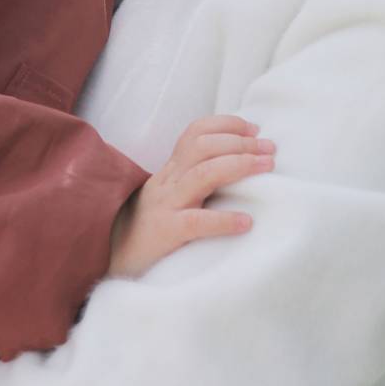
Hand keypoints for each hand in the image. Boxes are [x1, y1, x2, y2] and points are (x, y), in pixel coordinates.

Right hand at [108, 114, 274, 278]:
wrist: (114, 261)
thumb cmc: (152, 228)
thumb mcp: (171, 195)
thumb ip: (196, 178)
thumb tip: (240, 165)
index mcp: (171, 170)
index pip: (195, 133)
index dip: (226, 124)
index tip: (255, 128)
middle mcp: (168, 182)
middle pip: (202, 147)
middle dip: (239, 142)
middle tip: (270, 149)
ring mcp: (165, 206)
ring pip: (202, 174)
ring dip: (238, 165)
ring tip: (266, 167)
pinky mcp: (165, 234)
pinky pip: (195, 222)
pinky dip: (223, 220)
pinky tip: (246, 222)